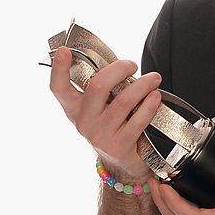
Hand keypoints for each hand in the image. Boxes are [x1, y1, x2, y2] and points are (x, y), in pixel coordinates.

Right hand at [49, 45, 161, 180]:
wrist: (122, 163)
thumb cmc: (114, 126)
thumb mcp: (100, 108)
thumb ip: (103, 88)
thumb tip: (121, 65)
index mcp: (74, 109)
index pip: (58, 88)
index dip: (58, 69)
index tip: (64, 51)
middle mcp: (84, 122)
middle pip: (97, 87)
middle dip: (119, 69)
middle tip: (133, 64)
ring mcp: (100, 135)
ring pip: (123, 101)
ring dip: (142, 85)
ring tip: (154, 79)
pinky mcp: (119, 146)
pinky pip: (138, 120)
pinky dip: (150, 105)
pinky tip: (155, 97)